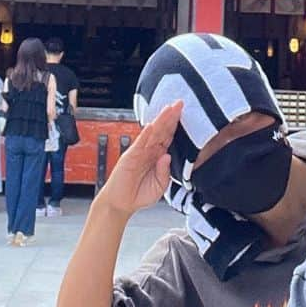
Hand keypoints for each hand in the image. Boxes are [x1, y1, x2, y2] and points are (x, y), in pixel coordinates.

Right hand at [97, 100, 181, 218]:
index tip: (184, 113)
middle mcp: (149, 150)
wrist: (121, 203)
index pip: (169, 136)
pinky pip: (139, 143)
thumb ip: (165, 173)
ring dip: (160, 120)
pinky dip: (145, 134)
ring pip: (152, 133)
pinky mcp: (130, 156)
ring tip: (168, 109)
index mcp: (158, 156)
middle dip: (171, 116)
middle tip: (180, 103)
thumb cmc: (139, 194)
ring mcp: (139, 152)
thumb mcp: (159, 187)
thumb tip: (167, 156)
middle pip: (162, 130)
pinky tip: (151, 126)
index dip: (176, 125)